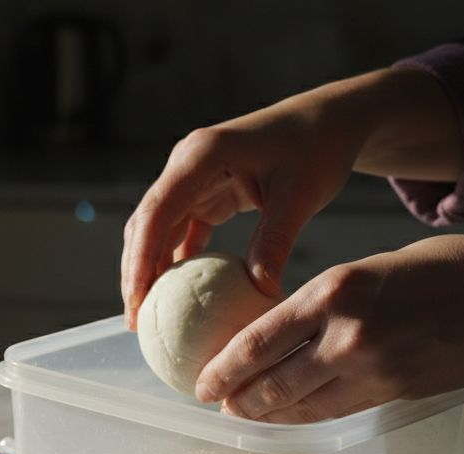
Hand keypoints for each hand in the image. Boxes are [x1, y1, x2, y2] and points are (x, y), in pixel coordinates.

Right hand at [121, 68, 462, 329]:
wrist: (329, 122)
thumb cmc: (317, 149)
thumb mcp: (300, 195)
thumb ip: (275, 240)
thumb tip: (261, 292)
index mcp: (202, 155)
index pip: (157, 211)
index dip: (140, 257)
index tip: (137, 300)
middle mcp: (187, 163)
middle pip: (146, 222)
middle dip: (135, 271)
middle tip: (135, 321)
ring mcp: (193, 178)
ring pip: (157, 229)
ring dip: (151, 269)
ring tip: (149, 317)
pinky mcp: (205, 192)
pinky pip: (182, 232)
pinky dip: (177, 263)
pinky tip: (177, 298)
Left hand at [195, 225, 463, 422]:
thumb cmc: (439, 271)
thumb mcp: (367, 268)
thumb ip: (322, 302)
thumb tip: (275, 331)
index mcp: (334, 292)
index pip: (259, 341)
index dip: (224, 369)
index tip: (201, 382)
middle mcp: (347, 335)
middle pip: (272, 383)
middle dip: (237, 399)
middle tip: (216, 405)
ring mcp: (372, 370)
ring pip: (301, 406)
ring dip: (267, 414)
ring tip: (244, 414)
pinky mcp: (394, 393)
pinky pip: (336, 412)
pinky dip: (305, 417)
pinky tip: (288, 417)